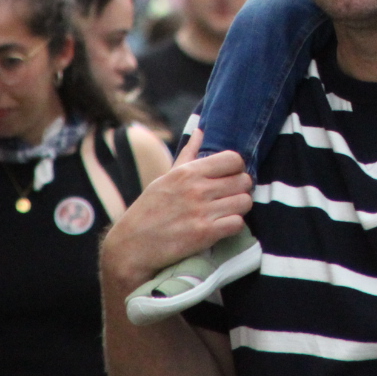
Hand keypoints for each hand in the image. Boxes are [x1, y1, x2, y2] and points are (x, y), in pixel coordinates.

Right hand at [100, 128, 254, 292]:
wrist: (132, 245)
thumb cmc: (150, 209)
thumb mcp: (166, 177)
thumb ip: (188, 154)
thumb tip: (200, 130)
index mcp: (188, 172)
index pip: (234, 159)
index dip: (237, 169)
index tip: (230, 178)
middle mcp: (196, 189)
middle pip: (243, 181)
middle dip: (241, 189)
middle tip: (230, 197)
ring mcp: (201, 212)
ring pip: (245, 202)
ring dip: (239, 208)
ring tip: (227, 211)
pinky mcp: (204, 234)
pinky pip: (238, 223)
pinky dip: (234, 226)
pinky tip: (222, 226)